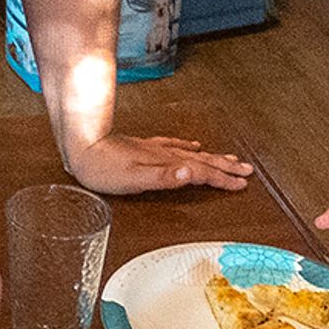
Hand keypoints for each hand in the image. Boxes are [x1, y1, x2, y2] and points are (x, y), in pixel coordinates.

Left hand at [61, 132, 252, 195]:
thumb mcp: (134, 179)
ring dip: (213, 157)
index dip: (223, 179)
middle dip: (226, 167)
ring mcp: (155, 149)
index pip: (202, 172)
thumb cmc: (103, 168)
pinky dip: (188, 147)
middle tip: (246, 171)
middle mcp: (165, 154)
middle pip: (203, 160)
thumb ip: (164, 177)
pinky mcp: (145, 147)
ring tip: (230, 159)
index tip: (241, 183)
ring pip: (193, 153)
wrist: (82, 146)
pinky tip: (192, 146)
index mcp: (166, 163)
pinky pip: (174, 145)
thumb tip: (191, 173)